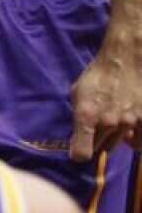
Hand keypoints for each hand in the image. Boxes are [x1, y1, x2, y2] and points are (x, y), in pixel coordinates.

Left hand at [69, 36, 141, 161]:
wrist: (127, 58)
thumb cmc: (99, 74)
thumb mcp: (79, 92)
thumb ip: (78, 115)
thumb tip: (77, 134)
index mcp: (87, 116)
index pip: (82, 152)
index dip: (79, 154)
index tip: (79, 150)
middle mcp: (108, 123)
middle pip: (101, 149)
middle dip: (97, 142)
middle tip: (97, 130)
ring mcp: (129, 123)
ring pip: (120, 145)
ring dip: (116, 139)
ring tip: (115, 127)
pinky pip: (138, 143)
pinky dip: (134, 139)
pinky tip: (130, 129)